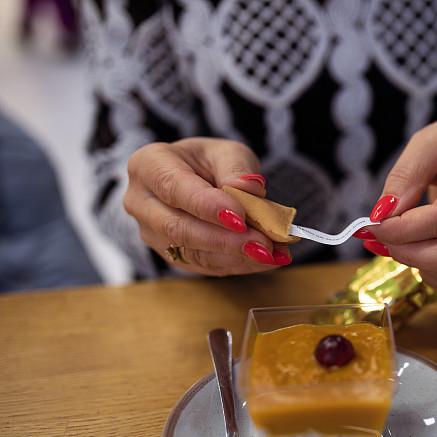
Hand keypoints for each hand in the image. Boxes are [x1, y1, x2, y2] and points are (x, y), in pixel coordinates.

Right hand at [125, 137, 291, 275]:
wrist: (198, 180)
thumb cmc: (209, 162)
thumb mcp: (227, 152)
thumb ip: (237, 168)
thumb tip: (249, 188)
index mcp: (148, 165)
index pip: (174, 188)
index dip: (207, 206)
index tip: (240, 217)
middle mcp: (141, 202)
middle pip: (178, 228)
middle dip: (225, 240)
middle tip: (265, 244)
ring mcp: (152, 234)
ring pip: (192, 254)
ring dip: (237, 257)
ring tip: (275, 254)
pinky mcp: (171, 256)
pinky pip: (204, 266)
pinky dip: (239, 265)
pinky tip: (267, 260)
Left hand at [365, 117, 436, 295]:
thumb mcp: (428, 143)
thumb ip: (406, 175)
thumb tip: (384, 214)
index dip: (406, 227)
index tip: (374, 224)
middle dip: (411, 253)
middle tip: (380, 237)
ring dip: (417, 263)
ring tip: (398, 236)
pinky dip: (428, 270)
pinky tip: (416, 245)